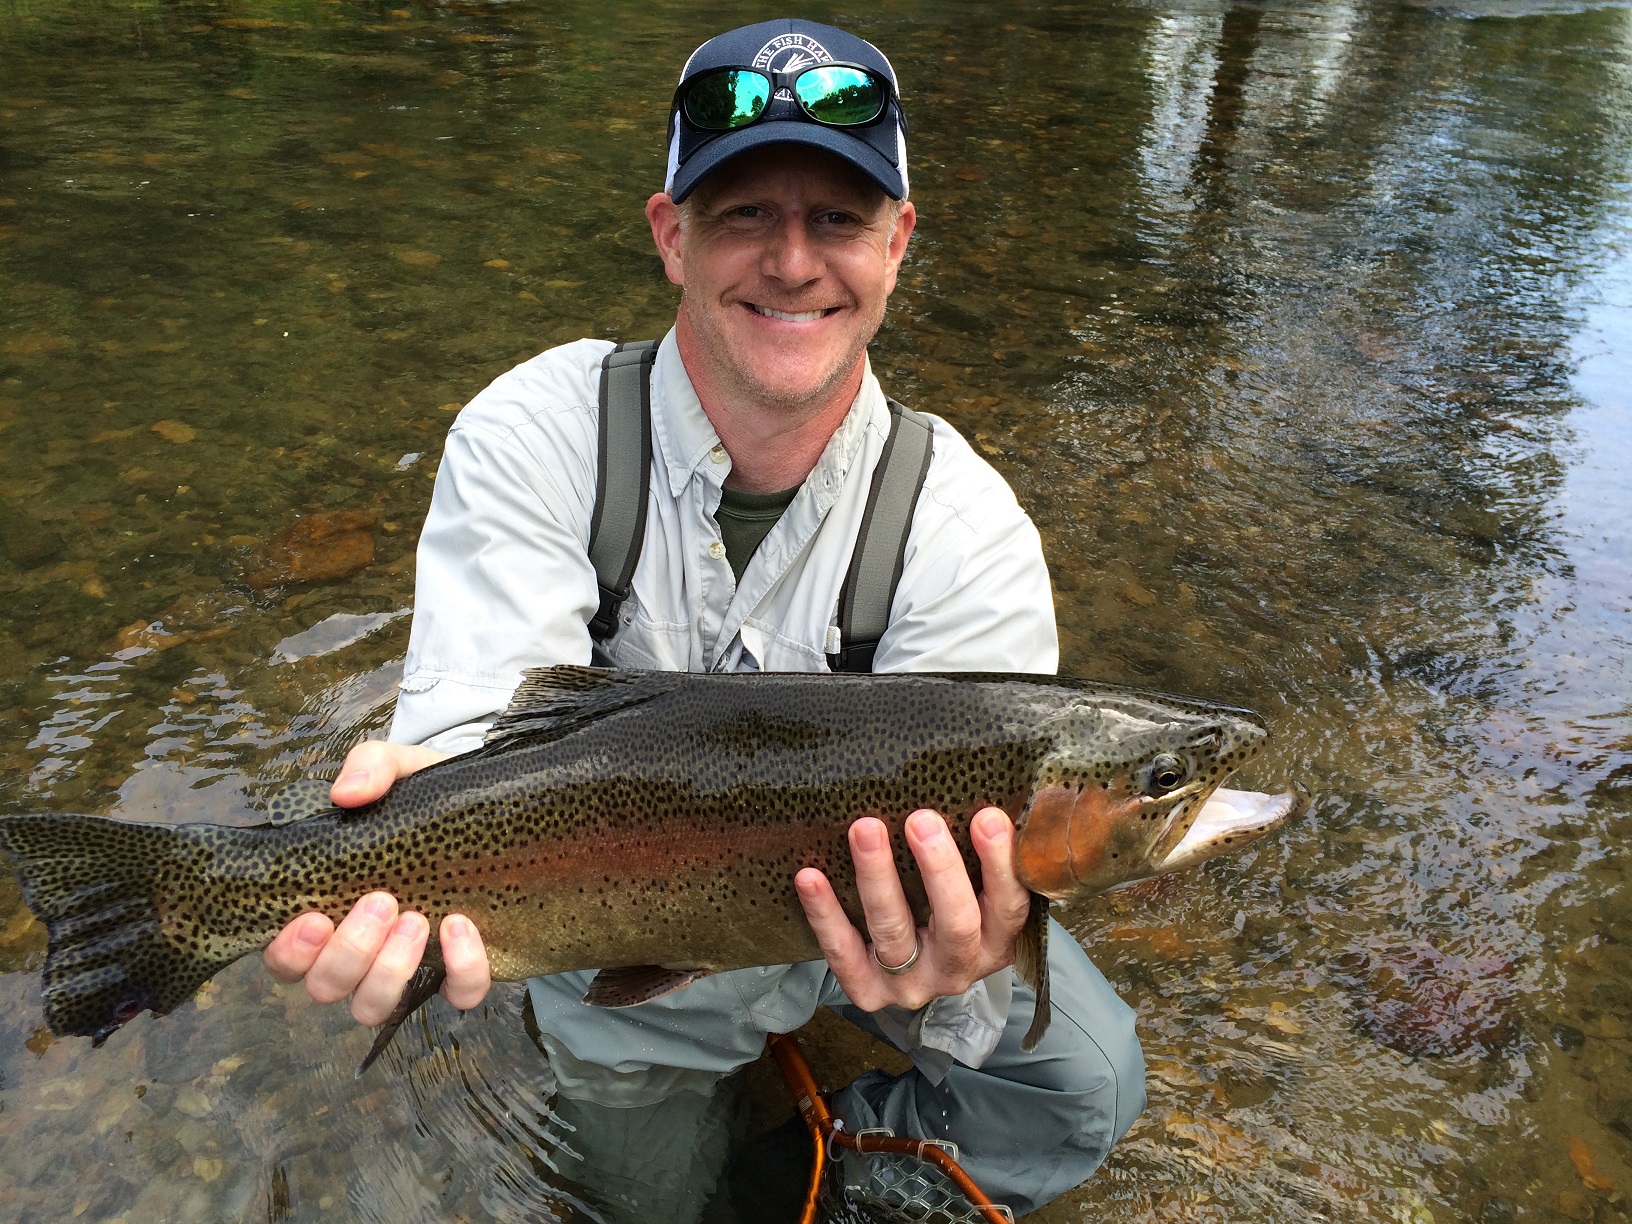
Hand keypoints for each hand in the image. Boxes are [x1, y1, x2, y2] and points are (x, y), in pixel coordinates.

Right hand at [262, 741, 492, 1023]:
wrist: (494, 806)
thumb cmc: (425, 797)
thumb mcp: (400, 769)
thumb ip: (370, 766)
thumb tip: (345, 793)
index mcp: (327, 909)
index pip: (284, 958)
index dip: (290, 951)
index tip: (315, 916)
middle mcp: (359, 952)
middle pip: (325, 987)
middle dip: (349, 952)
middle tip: (382, 901)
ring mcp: (408, 968)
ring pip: (372, 1007)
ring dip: (390, 971)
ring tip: (417, 919)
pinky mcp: (460, 973)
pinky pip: (456, 995)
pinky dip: (459, 971)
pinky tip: (460, 927)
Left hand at [795, 807, 1030, 1011]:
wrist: (907, 971)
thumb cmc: (944, 907)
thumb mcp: (975, 892)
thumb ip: (978, 854)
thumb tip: (978, 789)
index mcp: (996, 942)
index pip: (1008, 906)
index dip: (999, 864)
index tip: (987, 817)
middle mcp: (959, 968)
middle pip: (956, 924)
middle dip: (939, 869)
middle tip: (922, 819)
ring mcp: (912, 984)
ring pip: (894, 932)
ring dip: (877, 878)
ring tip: (864, 829)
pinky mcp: (868, 992)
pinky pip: (843, 953)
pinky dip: (825, 914)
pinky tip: (809, 876)